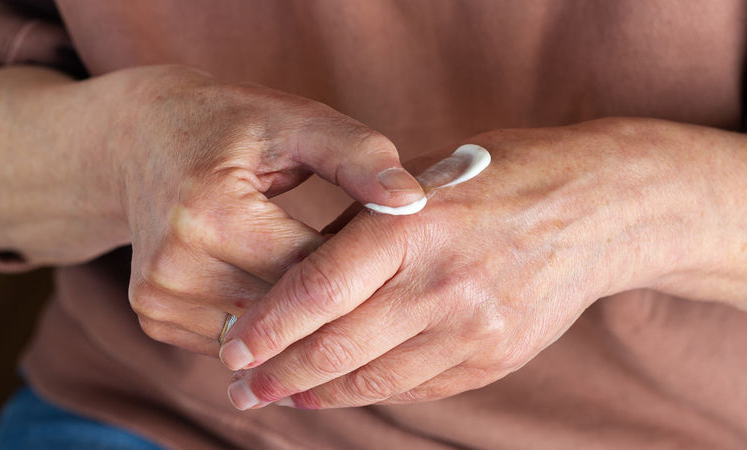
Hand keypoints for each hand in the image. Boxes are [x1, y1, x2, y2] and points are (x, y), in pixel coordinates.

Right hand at [104, 65, 424, 356]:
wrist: (140, 141)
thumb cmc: (229, 125)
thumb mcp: (295, 121)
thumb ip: (358, 155)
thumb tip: (413, 200)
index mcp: (210, 212)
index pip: (312, 271)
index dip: (364, 270)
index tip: (399, 261)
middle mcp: (174, 265)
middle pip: (286, 312)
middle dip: (338, 303)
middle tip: (380, 287)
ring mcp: (157, 297)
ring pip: (262, 337)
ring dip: (301, 321)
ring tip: (333, 291)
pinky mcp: (153, 316)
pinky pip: (233, 341)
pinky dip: (264, 326)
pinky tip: (284, 298)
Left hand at [218, 118, 720, 408]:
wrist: (597, 208)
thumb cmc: (499, 178)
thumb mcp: (423, 178)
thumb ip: (362, 227)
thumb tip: (294, 277)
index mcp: (412, 223)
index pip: (319, 288)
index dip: (266, 326)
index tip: (231, 349)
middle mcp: (441, 280)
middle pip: (337, 346)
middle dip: (278, 375)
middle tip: (241, 388)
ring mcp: (473, 326)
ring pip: (375, 379)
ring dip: (319, 392)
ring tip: (281, 396)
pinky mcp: (496, 357)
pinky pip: (418, 387)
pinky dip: (372, 391)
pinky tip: (343, 391)